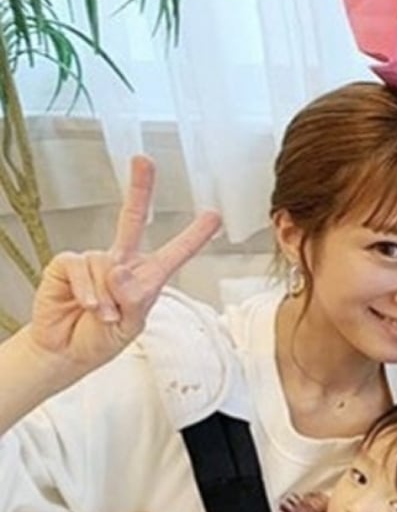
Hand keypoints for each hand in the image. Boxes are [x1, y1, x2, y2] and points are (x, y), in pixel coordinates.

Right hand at [28, 156, 220, 377]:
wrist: (67, 351)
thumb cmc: (102, 339)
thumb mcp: (131, 326)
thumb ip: (133, 298)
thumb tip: (118, 267)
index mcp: (147, 278)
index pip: (175, 254)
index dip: (194, 235)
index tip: (214, 214)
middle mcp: (121, 262)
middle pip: (131, 219)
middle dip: (138, 188)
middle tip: (143, 159)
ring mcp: (94, 261)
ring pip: (106, 265)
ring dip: (106, 298)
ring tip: (103, 316)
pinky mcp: (68, 264)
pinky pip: (81, 267)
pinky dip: (86, 290)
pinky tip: (86, 306)